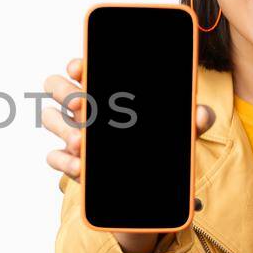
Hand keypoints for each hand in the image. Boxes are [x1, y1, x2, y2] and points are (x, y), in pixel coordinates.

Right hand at [42, 58, 213, 252]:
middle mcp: (85, 108)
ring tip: (82, 144)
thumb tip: (201, 114)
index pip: (82, 68)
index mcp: (107, 92)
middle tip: (81, 104)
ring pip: (50, 118)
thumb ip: (194, 121)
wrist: (148, 187)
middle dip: (64, 90)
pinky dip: (64, 161)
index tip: (81, 68)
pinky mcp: (71, 162)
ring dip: (62, 127)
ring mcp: (74, 134)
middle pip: (56, 86)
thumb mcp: (180, 133)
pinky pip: (54, 157)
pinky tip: (80, 168)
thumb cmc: (158, 146)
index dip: (78, 65)